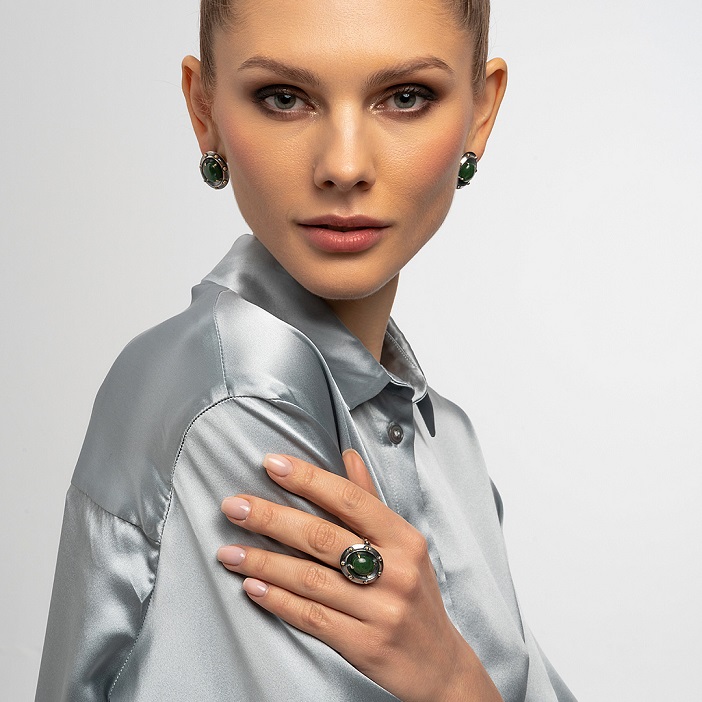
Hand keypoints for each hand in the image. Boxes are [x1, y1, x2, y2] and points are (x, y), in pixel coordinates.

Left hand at [217, 451, 501, 701]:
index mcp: (404, 539)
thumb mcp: (404, 545)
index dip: (309, 479)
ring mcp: (381, 610)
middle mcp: (396, 571)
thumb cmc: (414, 595)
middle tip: (234, 506)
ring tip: (228, 551)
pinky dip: (279, 600)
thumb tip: (347, 455)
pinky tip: (253, 587)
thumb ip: (370, 501)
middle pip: (323, 538)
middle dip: (272, 519)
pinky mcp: (365, 645)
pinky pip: (312, 618)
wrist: (439, 664)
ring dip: (264, 562)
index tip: (272, 464)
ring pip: (311, 579)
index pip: (350, 500)